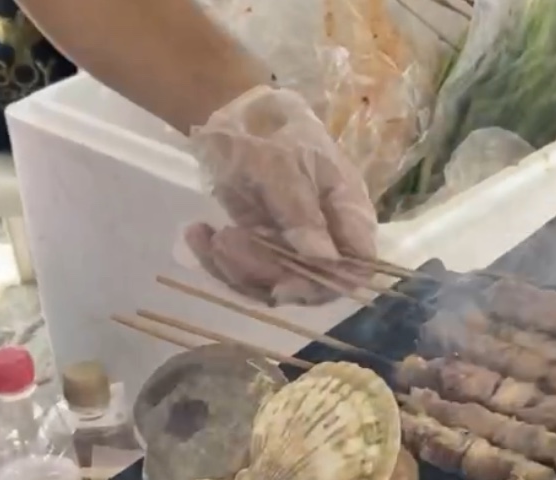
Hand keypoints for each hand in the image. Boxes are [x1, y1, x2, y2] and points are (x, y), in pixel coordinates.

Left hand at [185, 87, 378, 305]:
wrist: (236, 117)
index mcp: (346, 211)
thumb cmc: (271, 132)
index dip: (329, 282)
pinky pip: (246, 276)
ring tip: (207, 235)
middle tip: (225, 241)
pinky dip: (217, 262)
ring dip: (234, 269)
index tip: (287, 280)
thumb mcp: (284, 166)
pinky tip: (197, 234)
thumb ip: (302, 214)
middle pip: (309, 285)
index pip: (357, 266)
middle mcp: (327, 236)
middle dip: (264, 272)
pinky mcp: (263, 250)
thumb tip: (324, 260)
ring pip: (273, 286)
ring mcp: (294, 246)